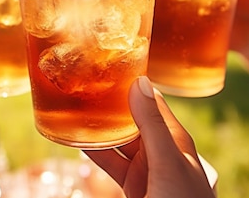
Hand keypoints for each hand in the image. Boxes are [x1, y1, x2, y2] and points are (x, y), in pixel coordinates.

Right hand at [84, 77, 214, 197]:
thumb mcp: (167, 162)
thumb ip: (153, 125)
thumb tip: (140, 81)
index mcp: (173, 139)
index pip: (151, 100)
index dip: (132, 83)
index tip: (108, 64)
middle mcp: (159, 150)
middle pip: (131, 118)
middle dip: (110, 103)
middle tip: (83, 83)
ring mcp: (145, 169)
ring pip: (117, 140)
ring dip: (99, 127)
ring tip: (75, 107)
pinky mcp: (132, 186)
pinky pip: (110, 162)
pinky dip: (94, 151)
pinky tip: (77, 140)